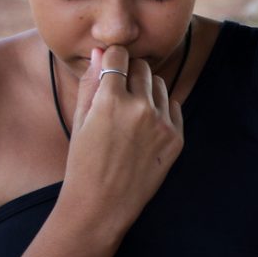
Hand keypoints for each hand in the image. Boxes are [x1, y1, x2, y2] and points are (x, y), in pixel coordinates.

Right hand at [61, 46, 183, 230]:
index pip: (118, 56)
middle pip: (142, 67)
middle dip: (130, 72)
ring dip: (147, 89)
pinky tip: (144, 127)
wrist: (102, 205)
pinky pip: (173, 106)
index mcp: (111, 100)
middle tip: (119, 91)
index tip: (111, 63)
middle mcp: (140, 107)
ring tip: (130, 112)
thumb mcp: (80, 121)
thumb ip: (91, 82)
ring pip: (159, 84)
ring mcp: (161, 123)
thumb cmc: (83, 162)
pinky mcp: (176, 137)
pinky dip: (161, 109)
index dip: (113, 57)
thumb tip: (100, 51)